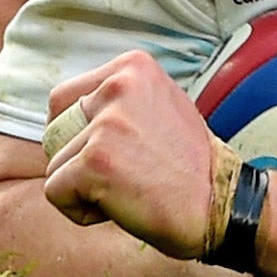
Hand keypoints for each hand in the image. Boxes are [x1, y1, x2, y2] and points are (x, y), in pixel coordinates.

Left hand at [43, 50, 227, 258]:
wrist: (222, 203)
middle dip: (77, 160)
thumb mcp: (158, 106)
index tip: (116, 152)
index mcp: (132, 66)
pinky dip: (81, 211)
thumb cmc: (189, 164)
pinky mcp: (95, 161)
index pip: (64, 99)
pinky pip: (56, 193)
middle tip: (125, 172)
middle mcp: (118, 85)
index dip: (78, 134)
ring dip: (84, 188)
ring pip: (56, 165)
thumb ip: (117, 101)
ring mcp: (107, 123)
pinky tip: (122, 206)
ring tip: (129, 188)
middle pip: (55, 130)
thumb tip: (68, 114)